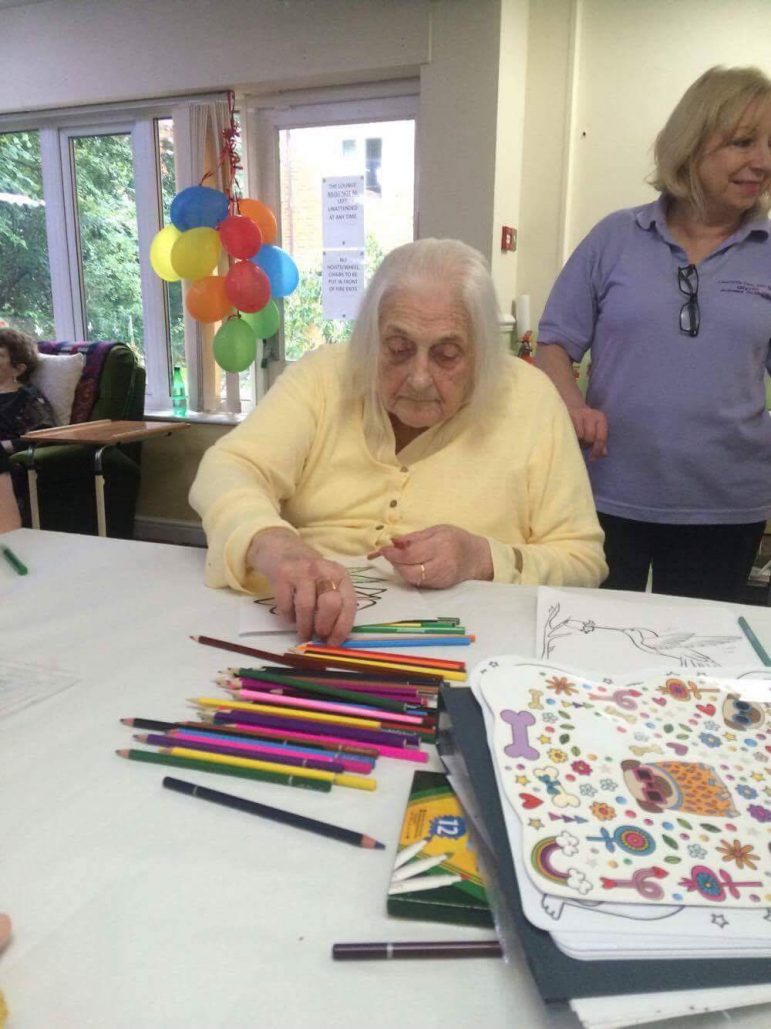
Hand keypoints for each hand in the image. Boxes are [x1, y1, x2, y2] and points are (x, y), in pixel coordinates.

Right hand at [246, 529, 356, 644]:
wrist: (279, 547)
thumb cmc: (307, 572)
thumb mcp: (327, 581)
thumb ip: (333, 603)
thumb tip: (332, 637)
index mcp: (340, 574)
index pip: (349, 604)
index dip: (342, 627)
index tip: (334, 643)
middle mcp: (324, 570)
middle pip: (330, 604)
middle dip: (324, 626)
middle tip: (317, 636)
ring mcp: (302, 571)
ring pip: (307, 607)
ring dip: (304, 627)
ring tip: (303, 633)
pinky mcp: (281, 575)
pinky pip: (286, 605)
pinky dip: (288, 617)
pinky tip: (290, 616)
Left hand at [368, 524, 492, 588]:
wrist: (477, 558)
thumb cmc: (456, 539)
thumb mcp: (437, 530)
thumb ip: (415, 537)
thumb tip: (393, 541)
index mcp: (441, 546)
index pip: (411, 554)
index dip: (394, 554)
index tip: (384, 549)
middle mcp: (442, 564)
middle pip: (409, 571)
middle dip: (395, 563)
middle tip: (389, 554)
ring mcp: (441, 578)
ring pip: (412, 579)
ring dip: (400, 570)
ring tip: (399, 559)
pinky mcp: (439, 587)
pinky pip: (418, 583)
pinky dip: (409, 575)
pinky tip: (409, 567)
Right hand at [567, 405, 607, 458]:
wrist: (572, 406)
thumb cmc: (586, 423)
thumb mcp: (596, 430)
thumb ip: (601, 442)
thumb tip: (603, 454)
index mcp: (600, 418)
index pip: (601, 437)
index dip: (597, 450)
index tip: (592, 458)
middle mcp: (590, 414)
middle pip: (590, 437)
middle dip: (586, 444)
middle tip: (582, 443)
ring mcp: (577, 414)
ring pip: (578, 435)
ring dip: (577, 441)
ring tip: (575, 439)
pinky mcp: (566, 415)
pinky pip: (568, 432)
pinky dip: (569, 437)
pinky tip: (568, 436)